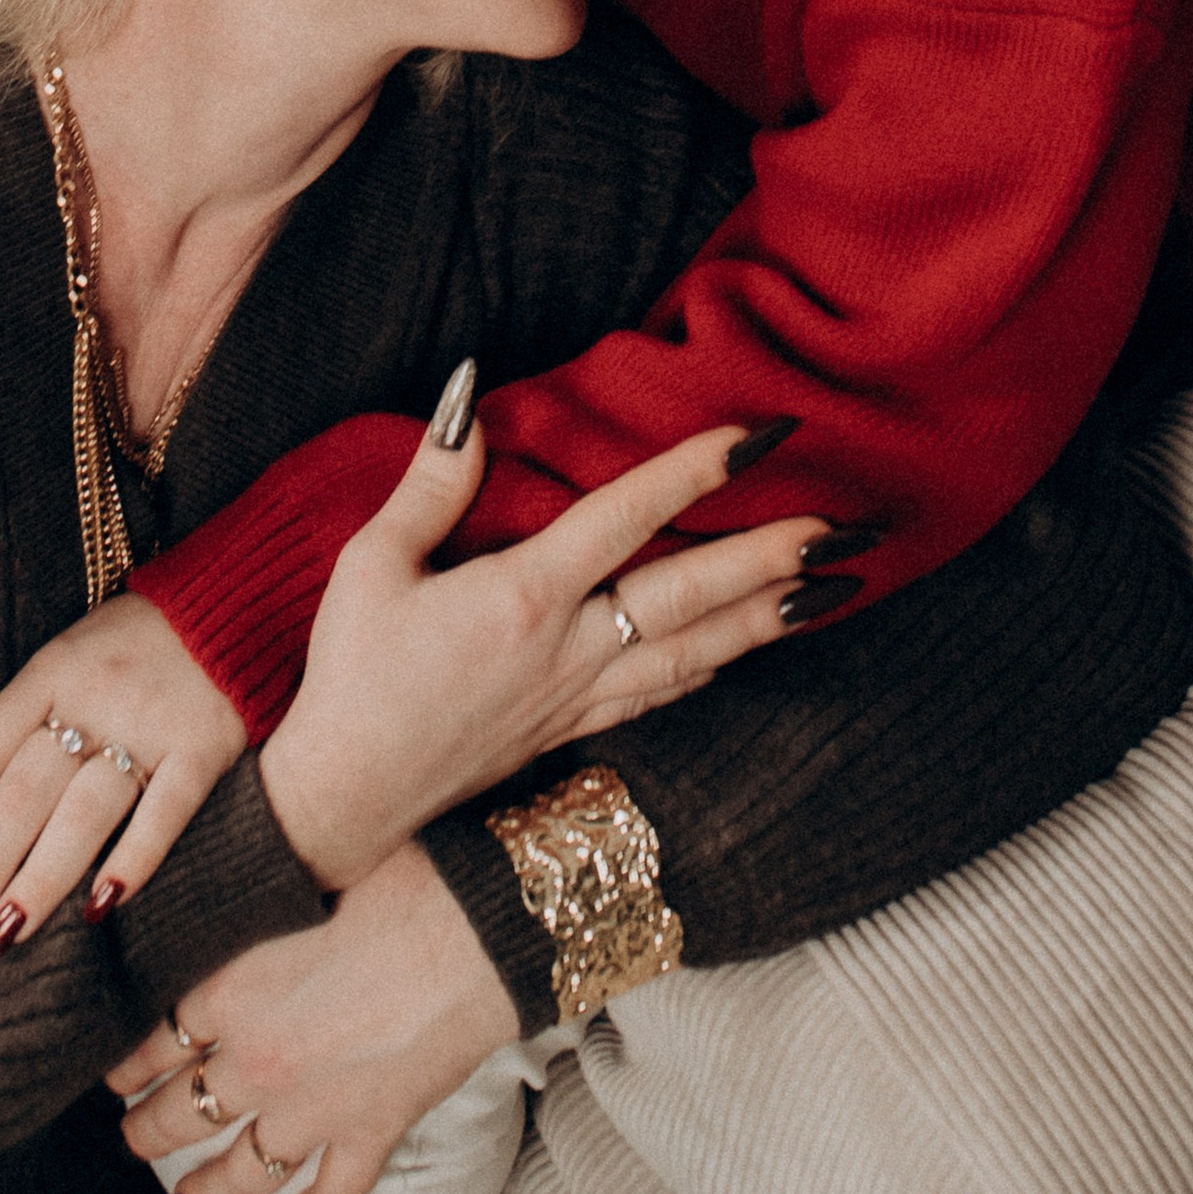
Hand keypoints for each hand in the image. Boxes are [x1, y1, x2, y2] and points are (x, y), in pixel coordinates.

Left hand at [0, 596, 243, 947]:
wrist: (235, 597)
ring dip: (40, 880)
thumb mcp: (71, 657)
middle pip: (23, 792)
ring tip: (4, 935)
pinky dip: (133, 861)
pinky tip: (100, 906)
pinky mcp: (205, 746)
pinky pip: (165, 812)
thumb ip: (30, 722)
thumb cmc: (135, 644)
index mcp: (50, 670)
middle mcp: (94, 696)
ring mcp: (151, 723)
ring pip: (83, 812)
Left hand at [111, 843, 511, 1193]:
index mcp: (225, 989)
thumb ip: (235, 902)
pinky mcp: (369, 1133)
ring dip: (205, 1193)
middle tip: (134, 1133)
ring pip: (237, 1172)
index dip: (121, 1064)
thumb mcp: (288, 876)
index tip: (111, 1071)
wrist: (473, 924)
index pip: (144, 1045)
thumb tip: (198, 893)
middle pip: (175, 1116)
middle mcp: (254, 1061)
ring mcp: (311, 1108)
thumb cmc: (388, 874)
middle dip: (147, 1130)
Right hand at [258, 413, 824, 893]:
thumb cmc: (352, 674)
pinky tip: (745, 651)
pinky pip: (662, 693)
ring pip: (695, 651)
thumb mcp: (371, 564)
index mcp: (524, 597)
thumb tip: (468, 396)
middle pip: (692, 594)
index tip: (763, 433)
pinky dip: (715, 666)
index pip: (630, 516)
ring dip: (769, 619)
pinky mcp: (571, 731)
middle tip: (848, 530)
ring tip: (835, 592)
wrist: (344, 797)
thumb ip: (430, 481)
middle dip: (775, 558)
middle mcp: (568, 649)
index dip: (699, 469)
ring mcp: (577, 697)